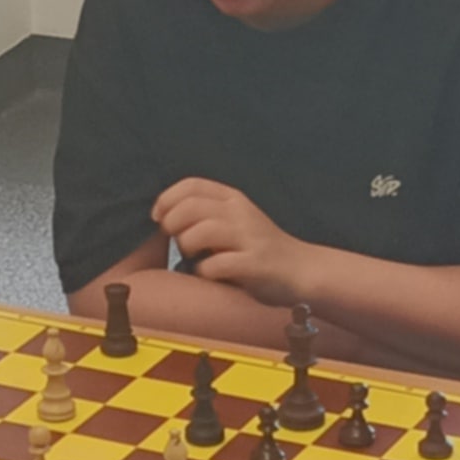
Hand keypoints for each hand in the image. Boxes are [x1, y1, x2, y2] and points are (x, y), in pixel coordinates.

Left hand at [151, 179, 310, 306]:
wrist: (301, 270)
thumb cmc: (258, 249)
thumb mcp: (233, 221)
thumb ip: (205, 214)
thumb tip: (163, 216)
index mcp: (233, 198)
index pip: (191, 185)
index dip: (167, 199)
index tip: (158, 217)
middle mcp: (240, 212)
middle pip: (190, 207)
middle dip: (172, 224)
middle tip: (174, 241)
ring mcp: (249, 237)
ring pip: (200, 232)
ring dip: (187, 247)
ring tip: (194, 257)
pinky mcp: (255, 263)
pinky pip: (216, 265)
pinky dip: (205, 271)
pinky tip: (210, 275)